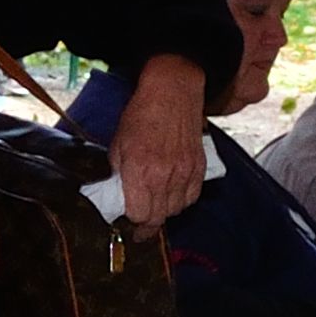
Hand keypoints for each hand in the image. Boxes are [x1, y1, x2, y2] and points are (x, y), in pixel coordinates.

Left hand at [108, 57, 207, 232]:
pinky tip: (171, 194)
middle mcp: (165, 175)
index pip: (139, 215)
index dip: (132, 220)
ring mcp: (185, 172)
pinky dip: (181, 200)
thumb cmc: (141, 115)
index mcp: (140, 170)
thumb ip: (118, 175)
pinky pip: (191, 197)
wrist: (172, 93)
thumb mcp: (117, 145)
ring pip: (176, 210)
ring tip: (155, 205)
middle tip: (139, 223)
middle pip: (158, 217)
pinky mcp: (198, 167)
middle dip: (147, 223)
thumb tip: (116, 198)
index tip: (127, 220)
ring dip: (164, 212)